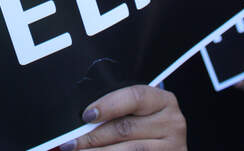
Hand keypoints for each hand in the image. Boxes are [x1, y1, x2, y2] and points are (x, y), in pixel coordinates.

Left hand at [60, 85, 186, 149]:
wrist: (166, 143)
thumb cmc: (146, 122)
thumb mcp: (140, 110)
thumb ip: (119, 108)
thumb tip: (85, 116)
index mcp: (163, 100)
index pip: (135, 97)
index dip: (108, 105)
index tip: (87, 115)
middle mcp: (172, 122)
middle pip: (125, 128)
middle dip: (93, 137)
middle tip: (70, 143)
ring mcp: (173, 146)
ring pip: (128, 150)